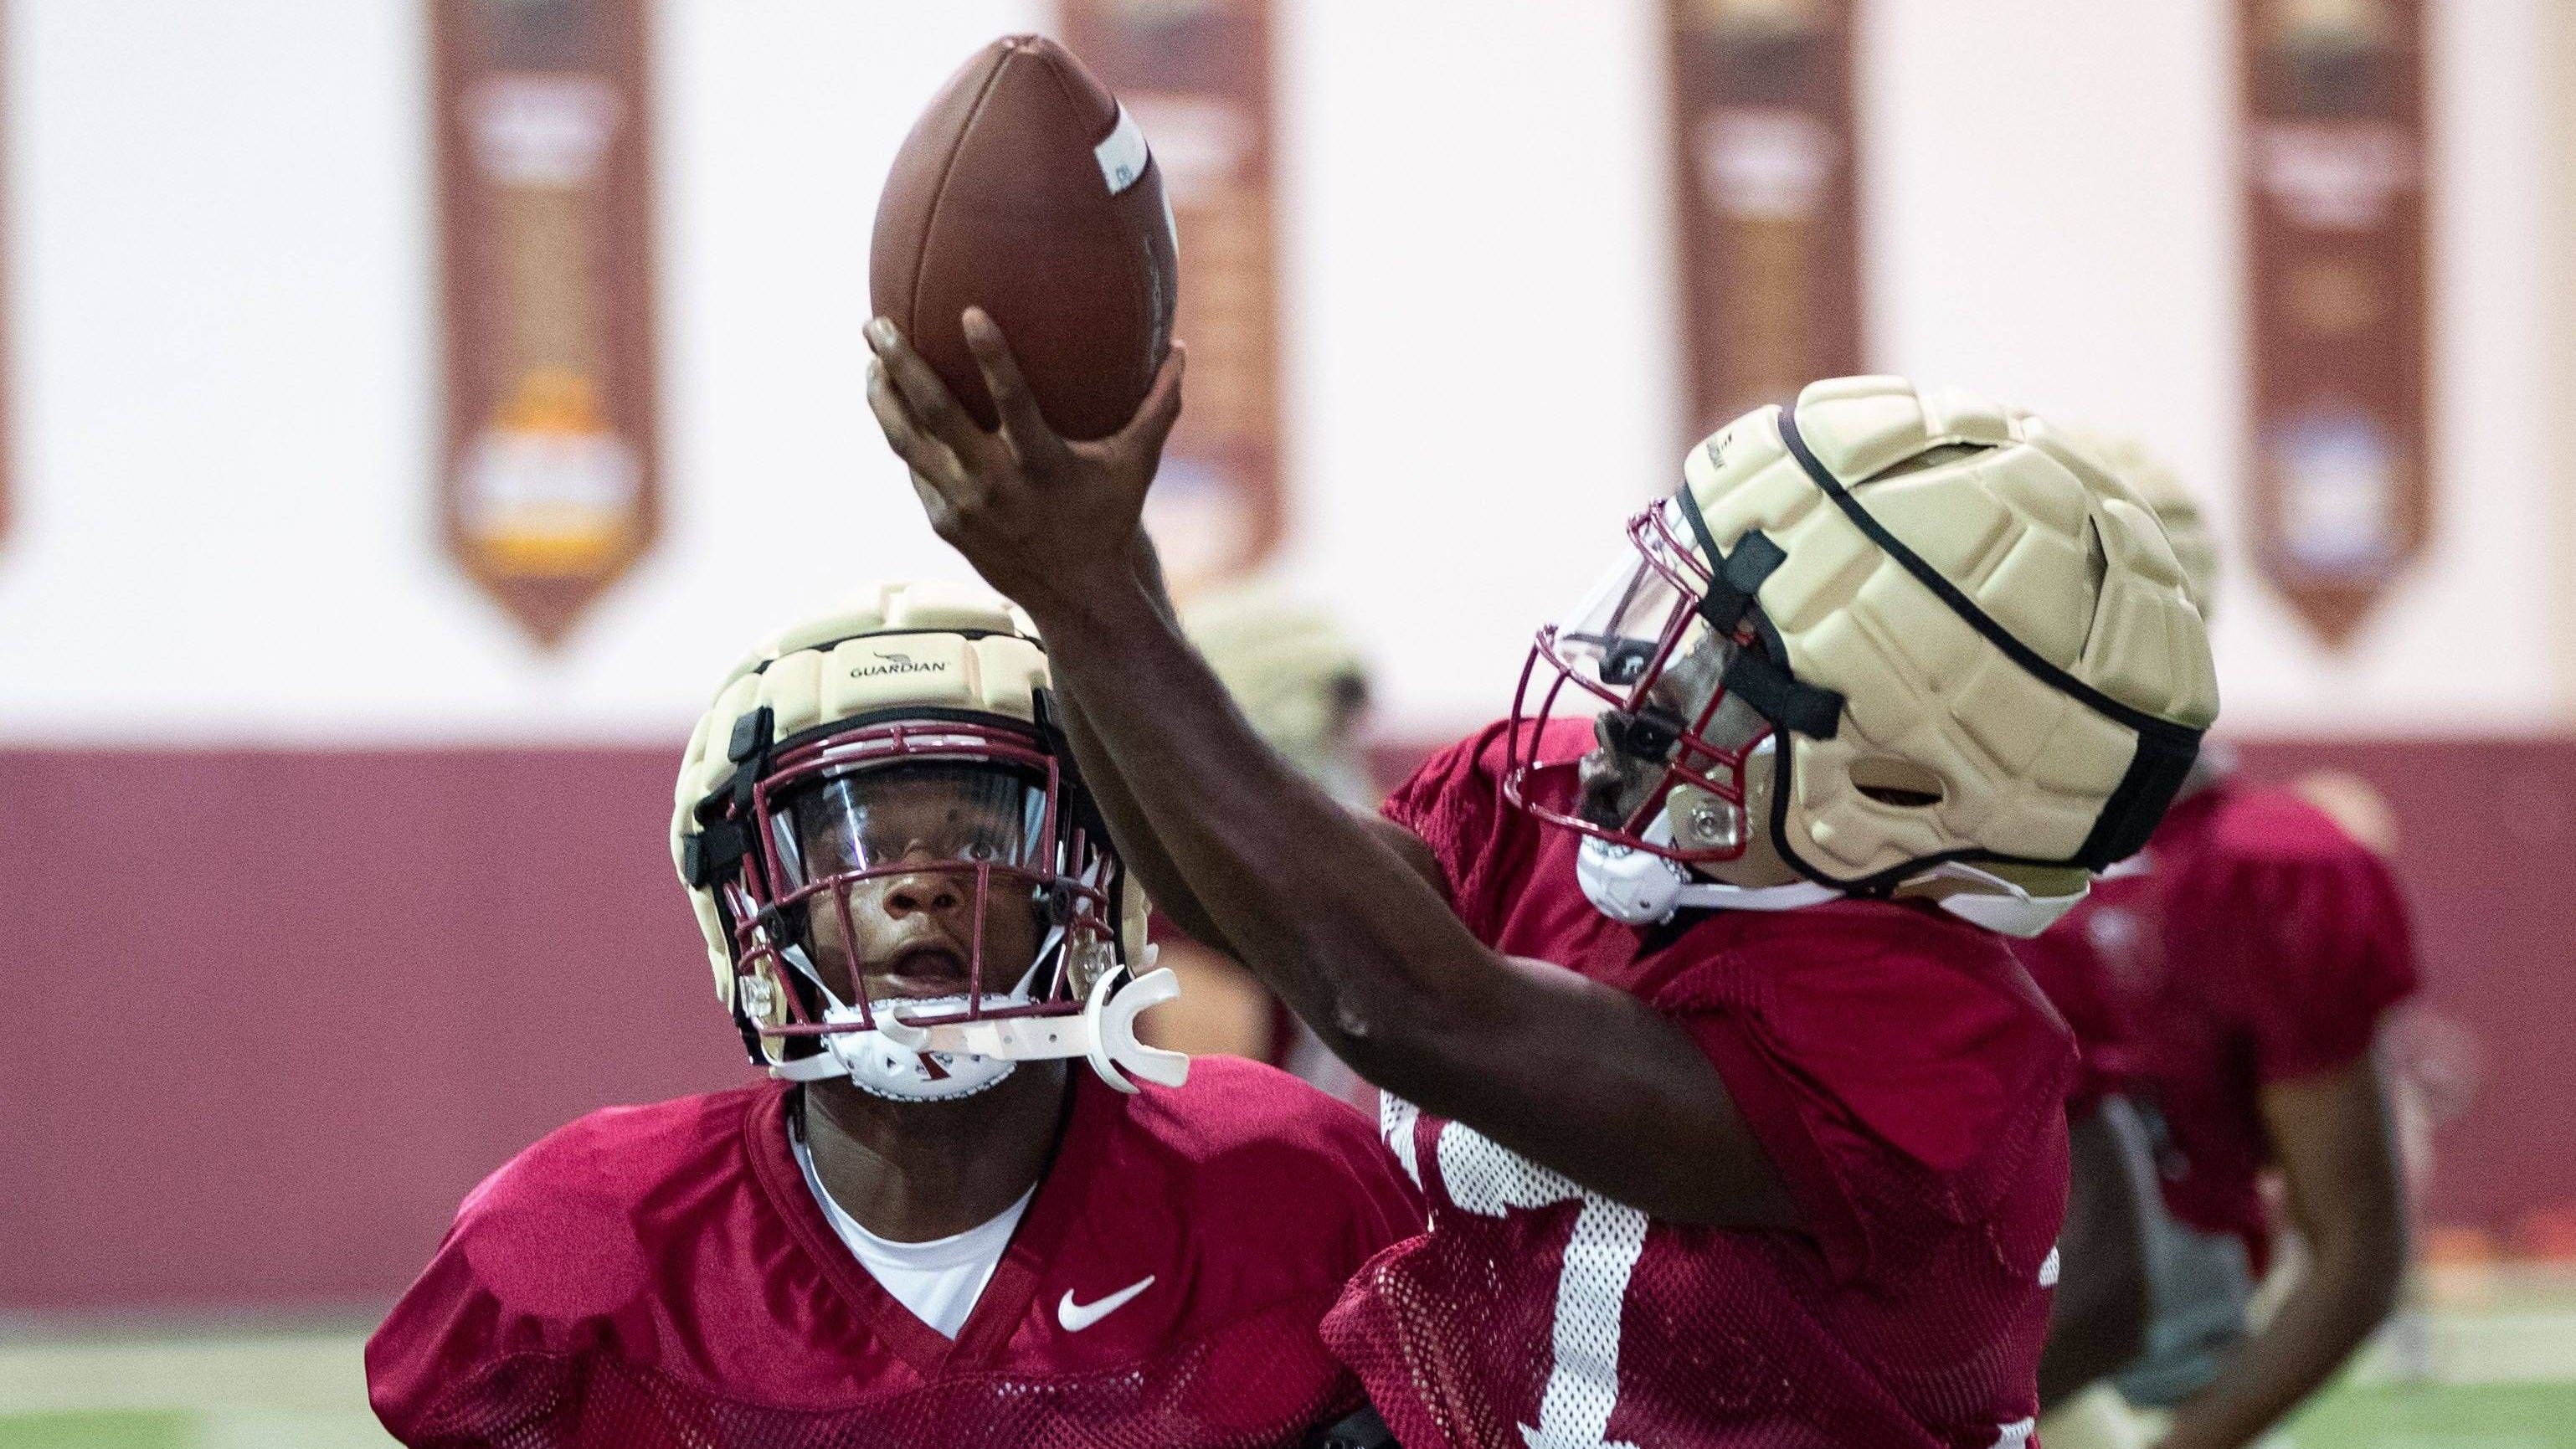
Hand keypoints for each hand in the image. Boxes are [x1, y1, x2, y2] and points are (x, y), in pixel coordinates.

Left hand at [865, 308, 1184, 616]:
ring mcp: (963, 506)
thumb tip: (1182, 350)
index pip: (1014, 402)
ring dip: (883, 397)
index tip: (969, 312)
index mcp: (1044, 465)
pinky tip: (890, 406)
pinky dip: (901, 435)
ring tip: (868, 360)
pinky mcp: (944, 521)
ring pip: (908, 442)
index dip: (992, 357)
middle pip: (937, 415)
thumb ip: (1158, 408)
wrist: (1076, 596)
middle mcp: (997, 485)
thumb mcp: (1137, 466)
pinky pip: (915, 468)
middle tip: (877, 324)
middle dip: (902, 365)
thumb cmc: (1109, 519)